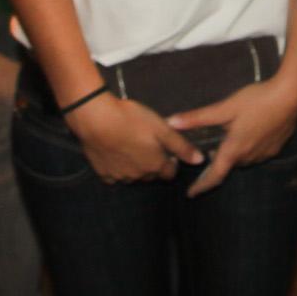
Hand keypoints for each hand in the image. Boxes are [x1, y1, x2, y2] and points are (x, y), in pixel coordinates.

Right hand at [65, 93, 204, 183]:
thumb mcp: (162, 129)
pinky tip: (115, 153)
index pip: (169, 173)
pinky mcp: (103, 173)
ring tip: (132, 146)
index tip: (167, 151)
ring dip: (136, 166)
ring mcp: (120, 176)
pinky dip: (118, 168)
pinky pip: (114, 175)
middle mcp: (139, 175)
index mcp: (155, 165)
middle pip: (151, 174)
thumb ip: (181, 146)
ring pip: (133, 175)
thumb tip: (200, 160)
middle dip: (154, 164)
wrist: (96, 119)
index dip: (171, 162)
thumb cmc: (132, 120)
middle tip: (148, 145)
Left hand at [165, 75, 296, 197]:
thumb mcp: (225, 107)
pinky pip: (256, 154)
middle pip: (228, 165)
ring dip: (233, 154)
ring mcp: (264, 154)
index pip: (214, 176)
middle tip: (206, 150)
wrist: (291, 96)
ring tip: (226, 138)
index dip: (201, 187)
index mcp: (234, 149)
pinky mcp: (275, 148)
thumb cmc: (257, 100)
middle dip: (217, 161)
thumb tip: (171, 123)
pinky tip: (247, 132)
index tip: (190, 193)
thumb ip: (198, 117)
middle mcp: (249, 157)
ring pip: (242, 159)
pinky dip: (247, 149)